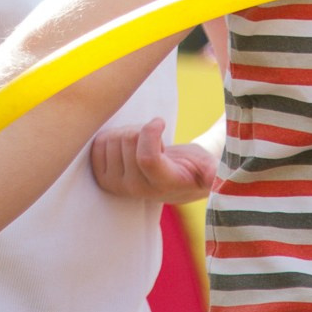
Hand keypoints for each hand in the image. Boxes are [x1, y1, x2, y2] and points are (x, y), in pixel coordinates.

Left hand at [90, 118, 216, 203]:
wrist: (174, 181)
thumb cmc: (194, 167)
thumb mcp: (210, 166)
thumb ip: (213, 171)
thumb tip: (213, 177)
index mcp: (164, 184)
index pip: (147, 158)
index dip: (150, 132)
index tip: (160, 121)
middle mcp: (138, 190)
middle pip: (128, 140)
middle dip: (142, 130)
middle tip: (155, 141)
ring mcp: (117, 186)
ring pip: (113, 139)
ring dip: (128, 134)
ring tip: (143, 145)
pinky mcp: (103, 179)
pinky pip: (98, 144)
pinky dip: (113, 137)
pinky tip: (127, 148)